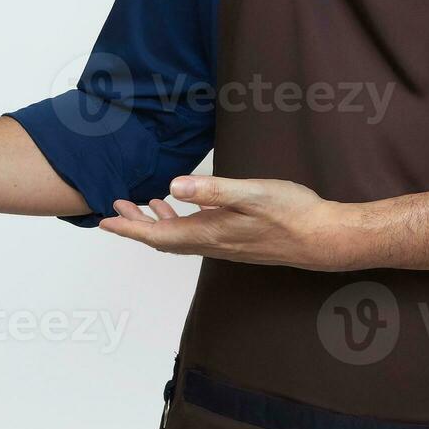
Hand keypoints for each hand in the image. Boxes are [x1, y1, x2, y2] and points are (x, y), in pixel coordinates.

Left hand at [99, 176, 367, 270]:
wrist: (324, 238)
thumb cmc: (292, 213)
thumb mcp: (251, 194)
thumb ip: (212, 189)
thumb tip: (173, 185)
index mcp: (209, 233)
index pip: (157, 233)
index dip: (129, 226)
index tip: (104, 219)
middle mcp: (212, 243)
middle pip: (162, 238)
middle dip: (135, 224)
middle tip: (113, 209)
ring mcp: (225, 244)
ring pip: (179, 236)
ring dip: (157, 222)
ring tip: (140, 204)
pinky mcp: (236, 240)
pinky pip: (196, 234)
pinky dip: (180, 221)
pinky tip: (186, 207)